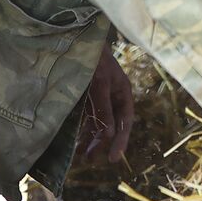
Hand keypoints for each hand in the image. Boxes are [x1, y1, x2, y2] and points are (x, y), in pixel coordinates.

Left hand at [79, 41, 134, 164]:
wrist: (77, 40)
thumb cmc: (93, 59)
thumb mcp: (100, 83)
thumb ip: (103, 108)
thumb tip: (109, 134)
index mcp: (123, 93)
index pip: (125, 121)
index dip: (121, 140)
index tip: (114, 158)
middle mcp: (113, 97)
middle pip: (111, 125)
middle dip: (103, 143)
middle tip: (92, 160)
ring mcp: (99, 97)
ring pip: (98, 123)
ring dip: (91, 139)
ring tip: (83, 156)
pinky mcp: (86, 97)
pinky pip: (86, 117)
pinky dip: (82, 130)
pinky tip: (76, 141)